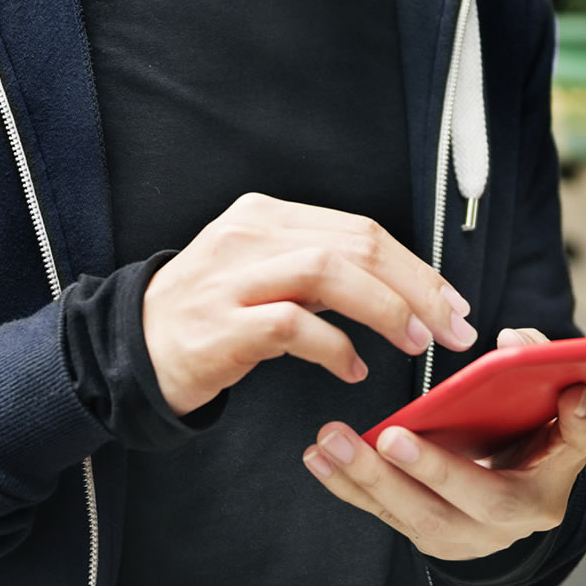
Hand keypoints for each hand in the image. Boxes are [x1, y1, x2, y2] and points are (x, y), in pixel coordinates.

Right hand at [141, 193, 476, 415]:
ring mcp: (232, 277)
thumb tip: (401, 290)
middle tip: (453, 329)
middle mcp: (250, 234)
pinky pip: (294, 326)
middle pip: (356, 244)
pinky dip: (335, 348)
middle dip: (417, 287)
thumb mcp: (264, 274)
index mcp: (266, 215)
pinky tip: (352, 370)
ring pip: (329, 272)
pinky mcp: (222, 323)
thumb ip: (321, 271)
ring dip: (385, 309)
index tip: (452, 304)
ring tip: (414, 343)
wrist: (132, 348)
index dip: (415, 267)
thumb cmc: (211, 316)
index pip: (359, 229)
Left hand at [300, 327, 585, 561]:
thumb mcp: (545, 409)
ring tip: (330, 440)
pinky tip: (317, 459)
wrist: (507, 499)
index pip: (576, 447)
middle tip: (391, 437)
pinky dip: (348, 487)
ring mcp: (467, 536)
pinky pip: (384, 515)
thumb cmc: (524, 438)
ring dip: (370, 478)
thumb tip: (514, 342)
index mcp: (554, 477)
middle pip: (479, 499)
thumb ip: (538, 368)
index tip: (569, 393)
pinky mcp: (426, 536)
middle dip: (432, 469)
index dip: (577, 423)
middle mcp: (514, 519)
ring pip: (420, 516)